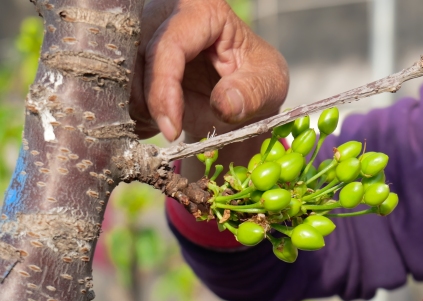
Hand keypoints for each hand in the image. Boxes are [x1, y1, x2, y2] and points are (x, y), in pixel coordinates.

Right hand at [130, 0, 288, 141]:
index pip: (169, 46)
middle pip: (136, 59)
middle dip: (148, 103)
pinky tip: (161, 121)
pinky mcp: (130, 57)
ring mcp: (143, 35)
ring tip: (173, 125)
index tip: (172, 129)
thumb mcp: (270, 86)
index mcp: (202, 11)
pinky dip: (135, 114)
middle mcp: (165, 15)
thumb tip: (224, 104)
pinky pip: (116, 89)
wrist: (241, 94)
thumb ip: (252, 93)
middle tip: (170, 131)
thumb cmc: (256, 81)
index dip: (165, 90)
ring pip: (120, 76)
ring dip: (140, 111)